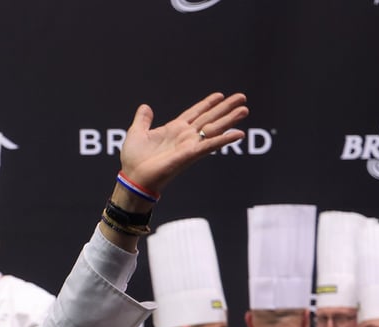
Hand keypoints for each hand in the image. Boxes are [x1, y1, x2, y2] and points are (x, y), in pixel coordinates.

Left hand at [120, 92, 248, 193]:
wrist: (133, 178)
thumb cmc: (133, 160)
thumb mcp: (136, 133)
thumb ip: (143, 120)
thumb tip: (145, 107)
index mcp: (173, 130)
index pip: (195, 113)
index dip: (207, 104)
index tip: (220, 95)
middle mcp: (185, 136)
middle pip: (209, 118)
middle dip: (225, 108)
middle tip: (242, 98)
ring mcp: (189, 145)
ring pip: (214, 129)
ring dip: (230, 119)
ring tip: (244, 110)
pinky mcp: (190, 154)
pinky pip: (209, 146)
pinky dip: (223, 140)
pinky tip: (238, 134)